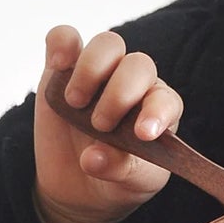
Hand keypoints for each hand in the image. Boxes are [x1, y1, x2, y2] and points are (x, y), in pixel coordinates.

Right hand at [32, 25, 183, 222]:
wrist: (79, 181)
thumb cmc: (116, 179)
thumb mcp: (126, 184)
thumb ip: (117, 171)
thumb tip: (92, 158)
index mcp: (158, 111)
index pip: (166, 99)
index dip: (157, 111)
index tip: (142, 134)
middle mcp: (134, 85)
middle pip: (138, 65)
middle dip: (119, 94)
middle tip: (100, 125)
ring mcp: (99, 73)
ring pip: (107, 43)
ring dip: (92, 69)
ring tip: (76, 102)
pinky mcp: (62, 69)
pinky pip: (64, 38)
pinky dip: (61, 43)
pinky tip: (58, 64)